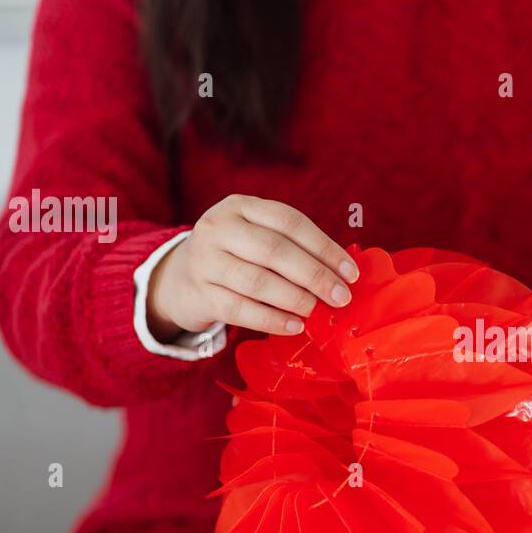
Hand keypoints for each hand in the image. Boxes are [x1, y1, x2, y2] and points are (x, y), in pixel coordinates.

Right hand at [146, 194, 358, 341]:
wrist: (181, 277)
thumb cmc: (237, 256)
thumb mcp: (257, 237)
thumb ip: (293, 247)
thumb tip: (342, 274)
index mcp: (241, 206)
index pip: (289, 222)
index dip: (324, 247)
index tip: (350, 272)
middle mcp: (219, 227)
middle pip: (274, 250)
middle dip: (314, 275)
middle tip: (341, 297)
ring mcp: (205, 260)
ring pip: (256, 280)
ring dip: (294, 298)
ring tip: (316, 311)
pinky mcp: (199, 293)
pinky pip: (239, 309)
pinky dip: (271, 319)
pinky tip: (294, 326)